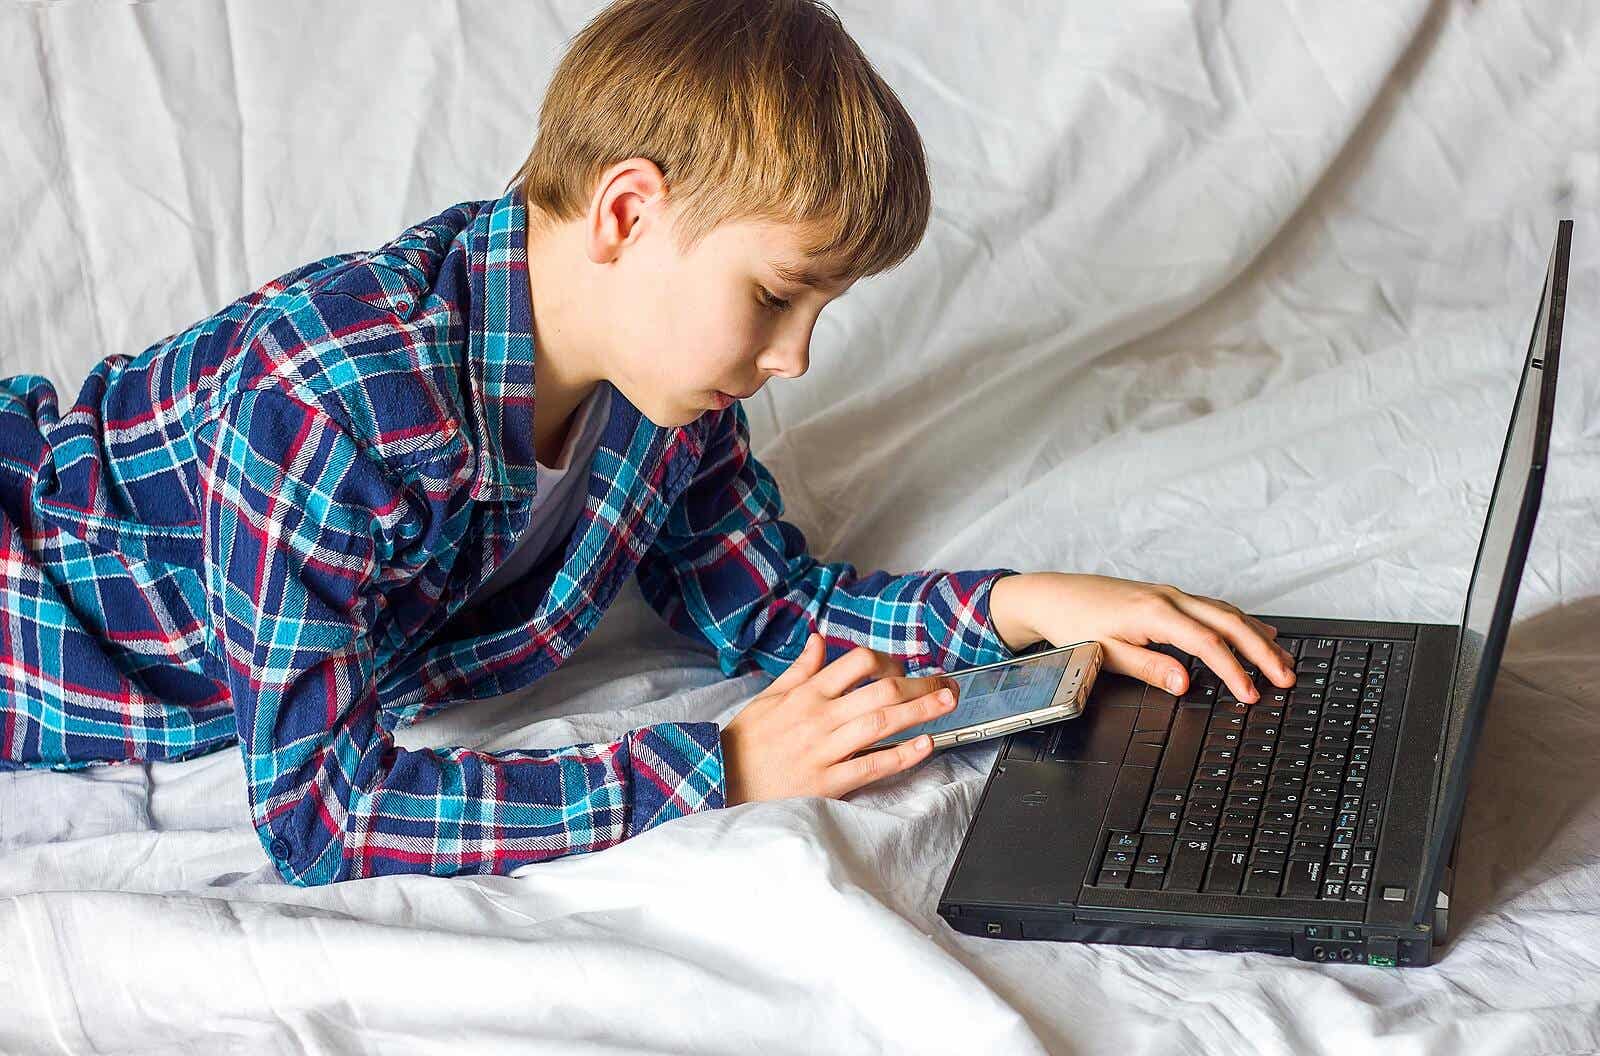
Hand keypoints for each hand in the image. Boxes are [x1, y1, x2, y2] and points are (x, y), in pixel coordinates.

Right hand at [719, 633, 958, 806]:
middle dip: (920, 685)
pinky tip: (925, 744)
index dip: (889, 661)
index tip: (902, 668)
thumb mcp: (768, 696)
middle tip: (947, 684)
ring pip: (882, 723)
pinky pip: (871, 765)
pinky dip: (902, 754)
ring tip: (947, 703)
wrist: (720, 779)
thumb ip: (799, 669)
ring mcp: (824, 750)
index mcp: (807, 693)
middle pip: (881, 691)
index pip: (858, 662)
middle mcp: (819, 717)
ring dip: (921, 711)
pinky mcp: (827, 782)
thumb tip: (819, 640)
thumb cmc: (747, 740)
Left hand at [990, 572, 1295, 702]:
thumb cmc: (1074, 624)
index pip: (1207, 643)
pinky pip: (1213, 607)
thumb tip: (1186, 683)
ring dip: (1256, 634)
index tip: (1252, 693)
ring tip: (1282, 658)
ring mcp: (1170, 594)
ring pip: (1226, 611)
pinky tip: (1253, 631)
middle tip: (1287, 676)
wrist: (1052, 595)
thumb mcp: (1106, 653)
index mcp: (1154, 613)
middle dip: (1262, 650)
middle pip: (1228, 622)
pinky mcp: (1167, 596)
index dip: (1234, 670)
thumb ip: (1148, 668)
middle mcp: (1168, 598)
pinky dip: (1239, 621)